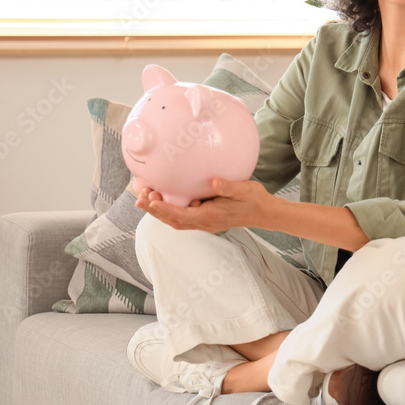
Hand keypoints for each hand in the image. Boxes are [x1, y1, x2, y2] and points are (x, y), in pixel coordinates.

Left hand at [135, 178, 272, 232]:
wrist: (264, 213)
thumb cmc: (254, 200)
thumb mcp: (244, 190)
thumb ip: (228, 186)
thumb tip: (215, 181)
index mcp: (210, 216)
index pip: (181, 215)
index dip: (164, 209)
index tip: (150, 200)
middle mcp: (205, 223)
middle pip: (173, 220)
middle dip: (155, 211)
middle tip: (140, 198)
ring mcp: (205, 223)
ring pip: (176, 220)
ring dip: (160, 212)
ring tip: (146, 200)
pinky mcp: (207, 219)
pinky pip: (183, 218)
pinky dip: (170, 211)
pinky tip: (166, 200)